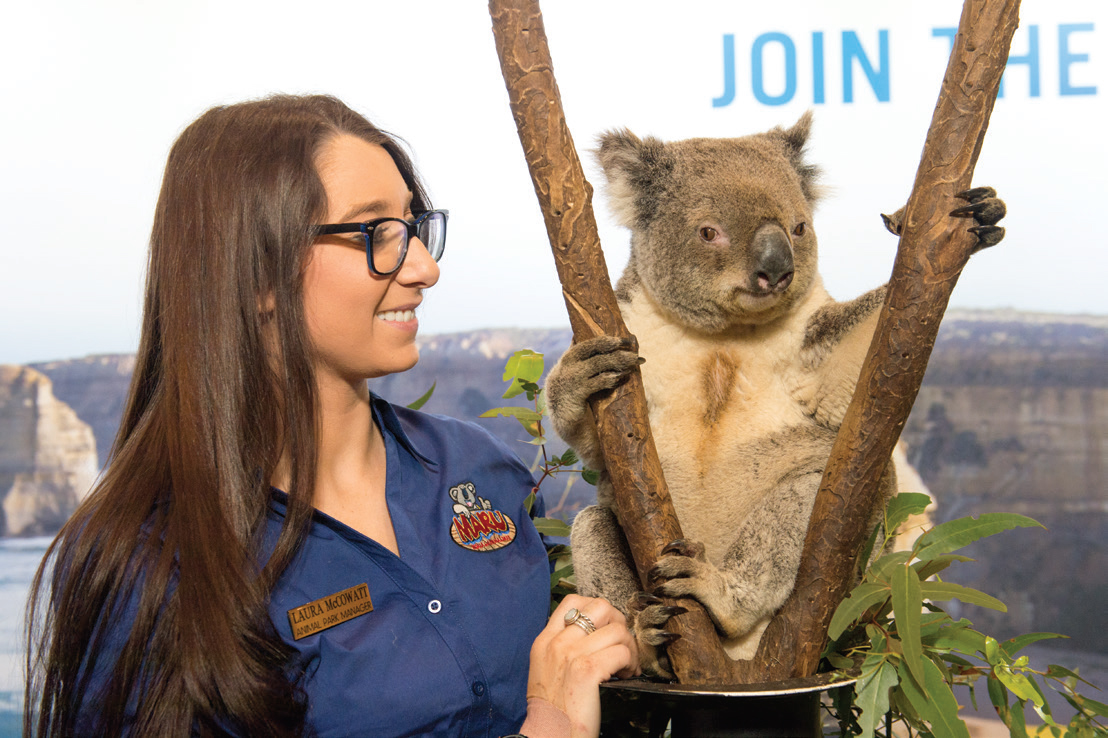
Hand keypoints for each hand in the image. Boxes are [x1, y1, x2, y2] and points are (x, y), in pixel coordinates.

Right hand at [526, 595, 639, 737]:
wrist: (549, 736)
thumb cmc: (554, 710)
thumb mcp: (547, 670)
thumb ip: (563, 647)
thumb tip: (593, 633)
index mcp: (545, 640)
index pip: (573, 601)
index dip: (598, 610)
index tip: (606, 630)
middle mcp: (556, 643)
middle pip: (600, 607)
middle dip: (619, 624)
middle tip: (622, 646)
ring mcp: (570, 655)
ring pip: (617, 630)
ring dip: (630, 648)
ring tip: (626, 666)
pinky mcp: (586, 671)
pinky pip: (621, 652)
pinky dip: (630, 663)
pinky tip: (626, 676)